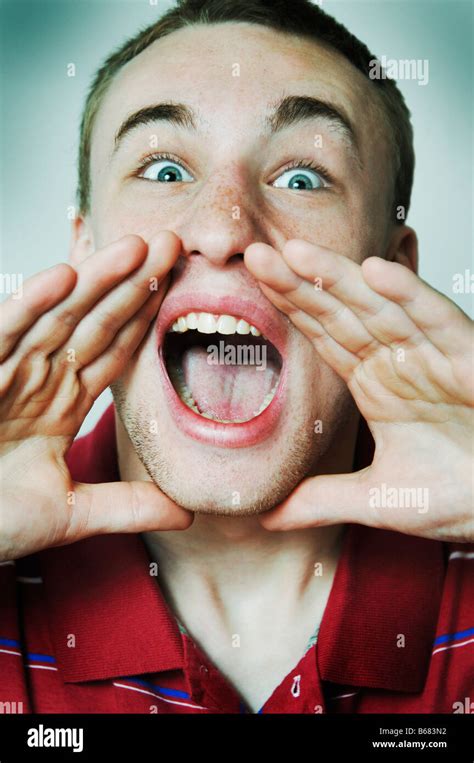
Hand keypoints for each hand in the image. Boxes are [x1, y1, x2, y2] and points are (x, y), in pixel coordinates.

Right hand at [0, 231, 192, 560]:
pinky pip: (3, 335)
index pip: (113, 351)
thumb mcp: (70, 514)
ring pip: (55, 318)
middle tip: (170, 243)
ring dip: (93, 281)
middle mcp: (38, 380)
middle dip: (132, 283)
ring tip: (135, 247)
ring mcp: (5, 374)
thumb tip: (187, 514)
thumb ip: (127, 506)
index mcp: (62, 403)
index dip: (146, 318)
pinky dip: (28, 306)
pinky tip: (62, 277)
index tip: (181, 286)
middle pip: (94, 322)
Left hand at [244, 239, 473, 542]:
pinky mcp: (471, 360)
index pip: (324, 335)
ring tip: (296, 252)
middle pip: (341, 311)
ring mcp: (435, 355)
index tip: (248, 282)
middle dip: (299, 282)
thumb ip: (324, 500)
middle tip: (254, 253)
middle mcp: (401, 360)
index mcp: (377, 382)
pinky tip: (376, 273)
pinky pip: (438, 320)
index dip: (289, 307)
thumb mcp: (381, 500)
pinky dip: (410, 295)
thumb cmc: (465, 494)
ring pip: (381, 306)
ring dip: (341, 278)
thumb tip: (268, 516)